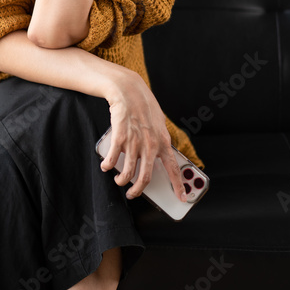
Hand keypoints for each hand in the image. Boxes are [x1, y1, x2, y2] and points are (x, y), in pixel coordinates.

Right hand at [98, 67, 186, 201]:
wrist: (128, 90)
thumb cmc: (143, 106)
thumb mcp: (158, 124)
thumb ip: (157, 142)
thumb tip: (154, 159)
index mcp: (163, 142)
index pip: (174, 169)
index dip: (179, 186)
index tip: (182, 199)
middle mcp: (150, 145)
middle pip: (146, 178)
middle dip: (138, 190)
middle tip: (133, 194)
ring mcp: (134, 143)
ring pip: (128, 173)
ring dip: (122, 181)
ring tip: (119, 181)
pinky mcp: (119, 138)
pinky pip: (112, 160)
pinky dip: (107, 166)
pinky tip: (106, 166)